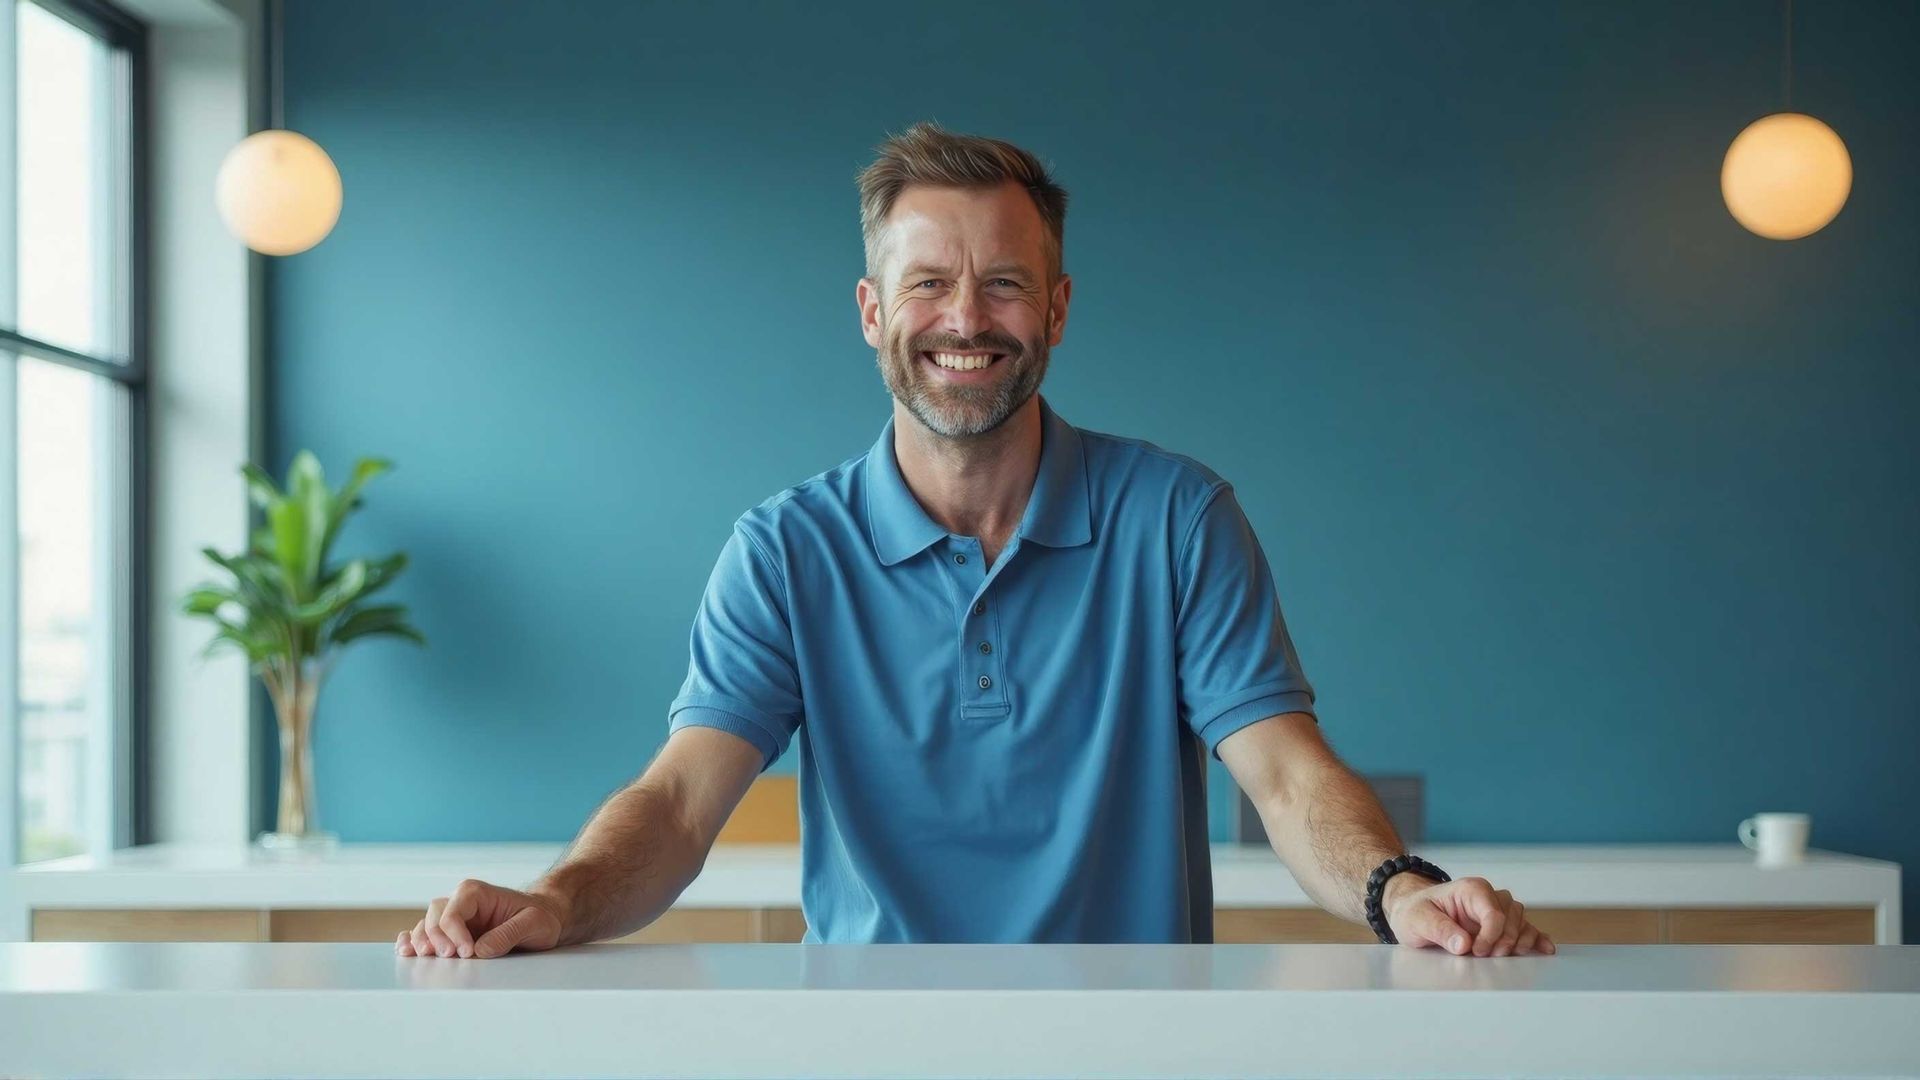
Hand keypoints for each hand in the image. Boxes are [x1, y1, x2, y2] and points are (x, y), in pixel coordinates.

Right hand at [396, 878, 568, 959]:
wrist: (544, 918)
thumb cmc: (540, 917)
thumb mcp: (533, 923)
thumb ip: (508, 934)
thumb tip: (480, 950)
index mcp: (476, 892)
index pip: (453, 912)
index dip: (454, 934)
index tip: (467, 952)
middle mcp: (459, 902)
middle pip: (434, 918)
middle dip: (437, 939)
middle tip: (450, 958)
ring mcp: (452, 917)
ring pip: (425, 926)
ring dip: (421, 942)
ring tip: (424, 958)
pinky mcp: (450, 933)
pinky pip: (424, 934)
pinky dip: (413, 942)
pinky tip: (407, 952)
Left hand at [1383, 874, 1555, 956]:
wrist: (1411, 912)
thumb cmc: (1414, 912)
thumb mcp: (1418, 920)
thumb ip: (1440, 930)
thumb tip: (1463, 944)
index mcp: (1471, 889)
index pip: (1494, 912)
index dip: (1490, 935)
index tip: (1477, 951)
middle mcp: (1487, 897)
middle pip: (1512, 917)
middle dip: (1504, 940)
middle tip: (1487, 957)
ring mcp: (1496, 910)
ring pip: (1521, 922)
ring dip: (1519, 941)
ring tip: (1510, 956)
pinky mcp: (1499, 925)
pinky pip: (1525, 928)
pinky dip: (1535, 938)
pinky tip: (1544, 949)